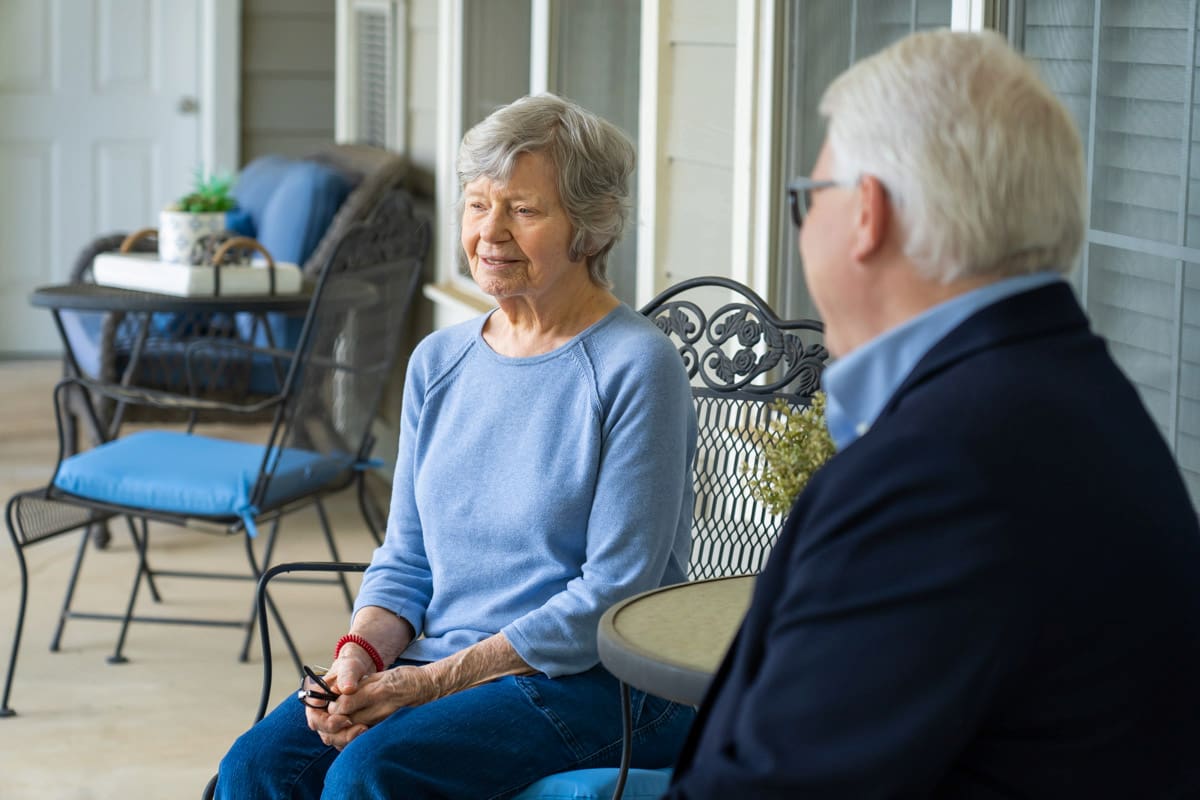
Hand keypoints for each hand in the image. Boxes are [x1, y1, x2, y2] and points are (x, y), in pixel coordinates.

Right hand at [303, 646, 376, 749]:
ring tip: (365, 729)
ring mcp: (330, 723)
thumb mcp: (349, 667)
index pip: (315, 718)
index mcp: (315, 699)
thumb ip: (347, 676)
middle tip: (360, 727)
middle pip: (324, 733)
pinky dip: (354, 740)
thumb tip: (347, 689)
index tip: (345, 719)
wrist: (359, 672)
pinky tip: (367, 732)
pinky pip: (344, 740)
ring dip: (349, 739)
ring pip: (335, 740)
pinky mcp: (341, 728)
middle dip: (341, 734)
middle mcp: (320, 714)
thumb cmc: (350, 667)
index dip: (328, 723)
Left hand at [307, 661, 440, 749]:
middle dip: (336, 719)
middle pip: (346, 721)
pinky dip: (357, 736)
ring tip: (344, 722)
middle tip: (336, 714)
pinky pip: (366, 738)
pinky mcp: (389, 729)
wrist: (430, 689)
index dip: (333, 705)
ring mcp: (386, 722)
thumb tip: (338, 692)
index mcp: (377, 691)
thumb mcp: (381, 675)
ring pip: (355, 733)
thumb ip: (359, 685)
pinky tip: (356, 729)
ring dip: (345, 730)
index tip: (333, 703)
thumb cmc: (405, 679)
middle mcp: (381, 709)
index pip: (343, 705)